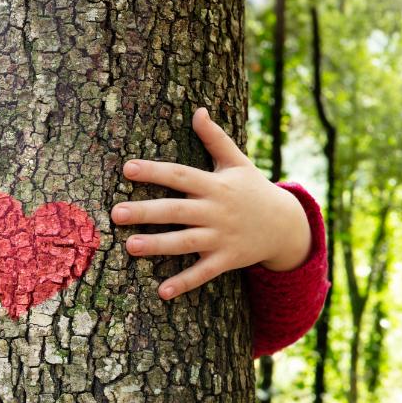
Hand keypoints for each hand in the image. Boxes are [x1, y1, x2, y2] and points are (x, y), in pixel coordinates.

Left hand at [112, 107, 312, 299]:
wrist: (286, 224)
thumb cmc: (253, 189)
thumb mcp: (237, 162)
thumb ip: (215, 138)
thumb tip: (198, 110)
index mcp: (215, 185)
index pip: (180, 175)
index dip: (155, 171)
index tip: (127, 168)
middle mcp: (217, 210)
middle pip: (176, 210)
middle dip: (146, 212)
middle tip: (115, 213)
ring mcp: (222, 237)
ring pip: (186, 242)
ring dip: (158, 246)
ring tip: (129, 247)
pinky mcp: (227, 259)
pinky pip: (203, 272)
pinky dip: (184, 283)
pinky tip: (161, 292)